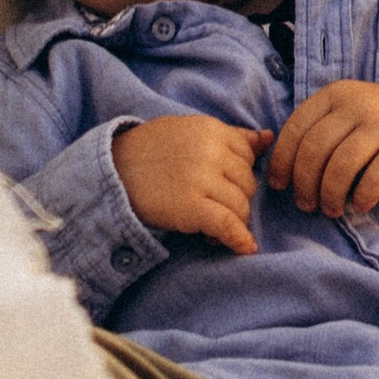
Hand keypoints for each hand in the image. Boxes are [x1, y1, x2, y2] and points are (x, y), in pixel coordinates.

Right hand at [113, 114, 267, 253]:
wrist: (110, 173)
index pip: (247, 156)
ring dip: (232, 220)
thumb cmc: (149, 152)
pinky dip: (239, 239)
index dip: (237, 175)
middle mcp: (210, 151)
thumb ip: (230, 136)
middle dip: (235, 199)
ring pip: (241, 206)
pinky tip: (245, 248)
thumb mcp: (189, 132)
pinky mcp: (192, 207)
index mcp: (211, 129)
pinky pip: (228, 225)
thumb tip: (268, 138)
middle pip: (247, 183)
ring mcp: (202, 179)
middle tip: (212, 208)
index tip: (221, 186)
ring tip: (209, 226)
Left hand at [269, 78, 378, 218]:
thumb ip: (317, 130)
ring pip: (342, 166)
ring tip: (331, 209)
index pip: (296, 129)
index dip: (282, 162)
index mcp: (335, 94)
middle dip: (304, 184)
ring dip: (330, 195)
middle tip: (307, 205)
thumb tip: (281, 173)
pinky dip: (363, 197)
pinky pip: (376, 177)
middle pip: (315, 150)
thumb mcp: (346, 111)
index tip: (280, 186)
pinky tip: (361, 205)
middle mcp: (357, 103)